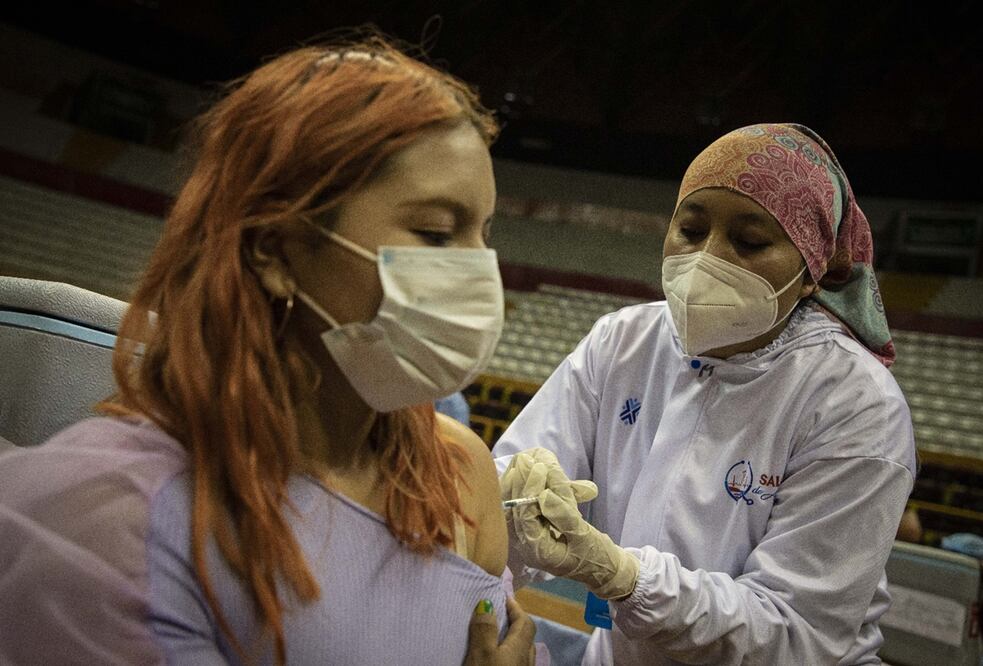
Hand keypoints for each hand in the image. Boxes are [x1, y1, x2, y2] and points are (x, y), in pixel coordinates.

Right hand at [464, 597, 535, 664]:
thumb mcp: (482, 653)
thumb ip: (485, 629)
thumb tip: (487, 603)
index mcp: (521, 646)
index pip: (525, 621)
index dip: (515, 607)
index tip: (503, 597)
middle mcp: (527, 658)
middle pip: (525, 635)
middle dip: (513, 622)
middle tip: (498, 615)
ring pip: (521, 650)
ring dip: (511, 640)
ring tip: (495, 636)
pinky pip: (516, 661)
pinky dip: (508, 654)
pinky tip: (497, 659)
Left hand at [500, 448, 597, 581]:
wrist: (601, 569)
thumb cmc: (597, 555)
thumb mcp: (586, 537)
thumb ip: (565, 517)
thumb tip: (545, 495)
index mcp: (538, 551)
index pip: (526, 514)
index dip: (531, 489)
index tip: (541, 467)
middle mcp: (526, 544)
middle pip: (514, 508)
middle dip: (521, 481)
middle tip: (527, 458)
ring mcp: (525, 536)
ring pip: (513, 505)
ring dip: (519, 482)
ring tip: (526, 459)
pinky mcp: (530, 527)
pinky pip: (520, 505)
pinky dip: (524, 487)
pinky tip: (528, 472)